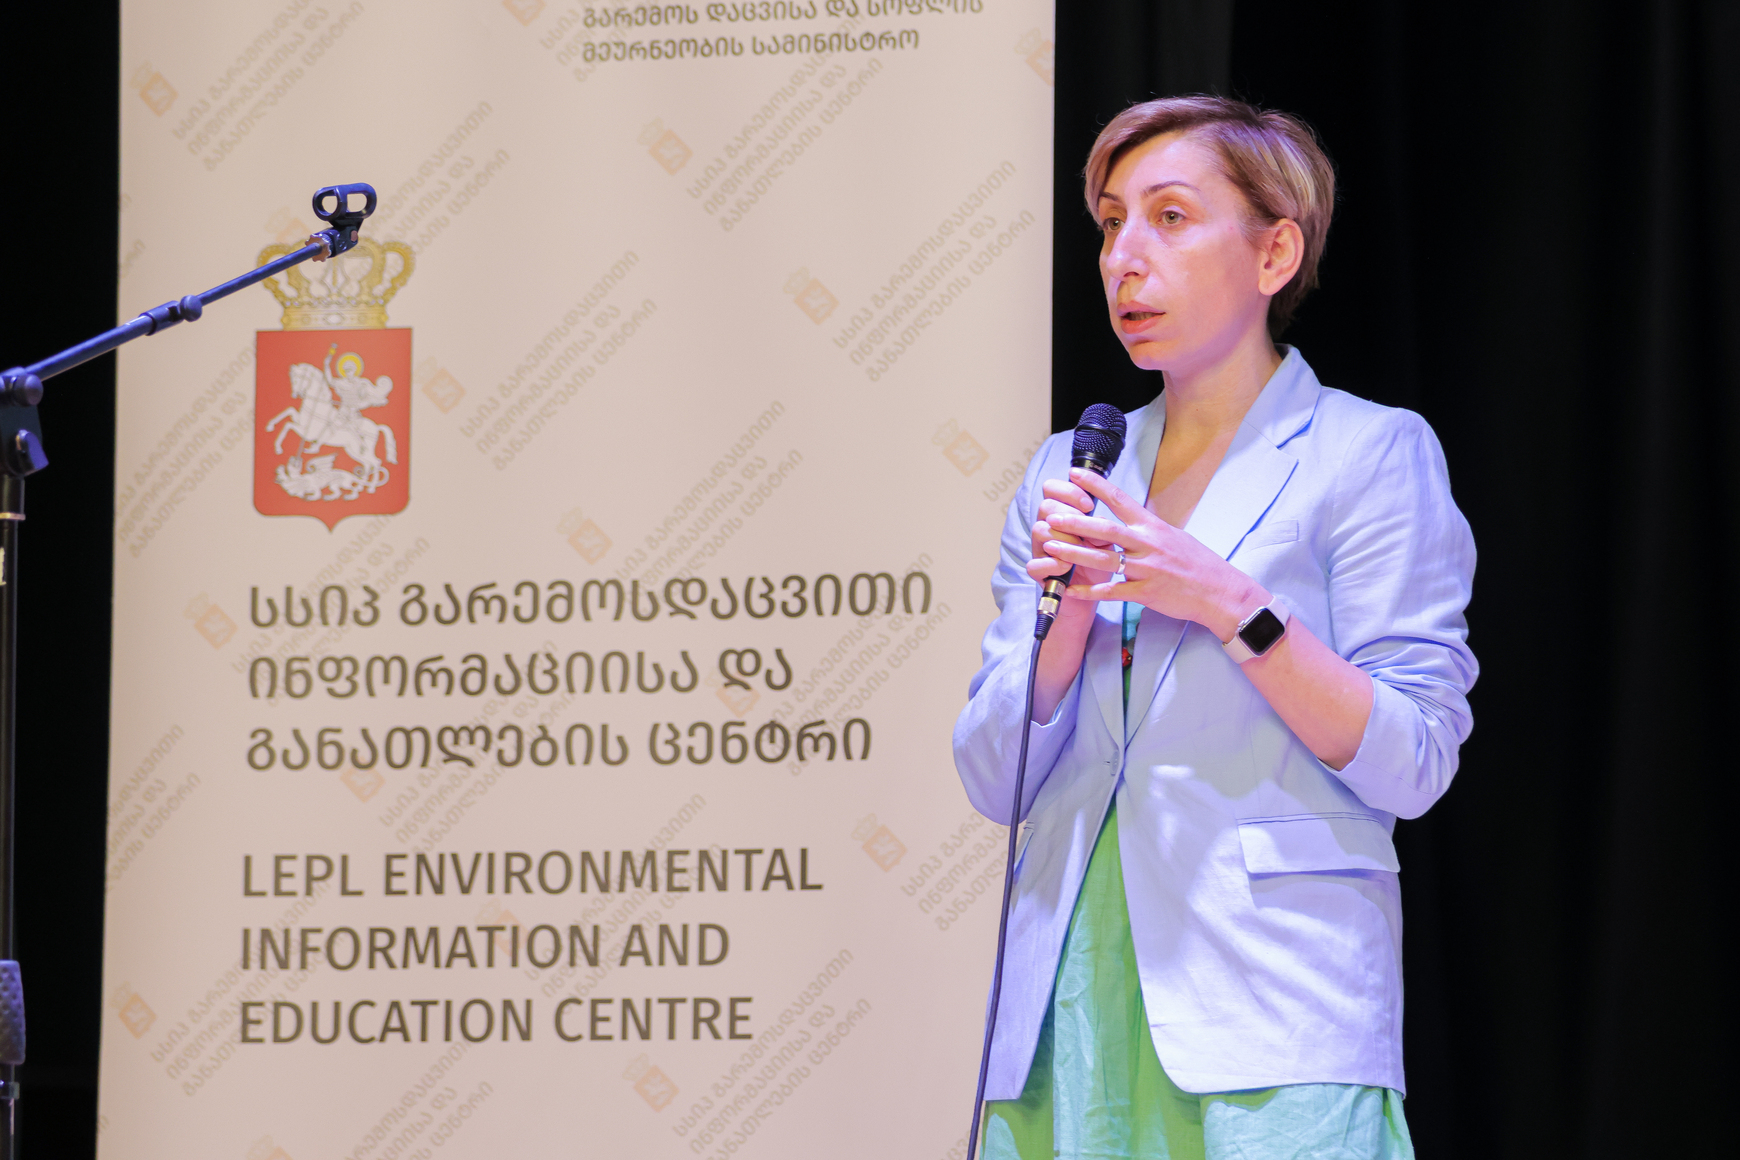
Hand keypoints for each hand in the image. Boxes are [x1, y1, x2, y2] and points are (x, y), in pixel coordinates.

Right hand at [1027, 478, 1117, 603]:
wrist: (1095, 593)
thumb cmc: (1101, 562)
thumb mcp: (1106, 539)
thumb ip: (1101, 525)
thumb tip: (1097, 517)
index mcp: (1063, 514)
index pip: (1052, 488)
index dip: (1069, 491)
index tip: (1089, 504)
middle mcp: (1048, 527)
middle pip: (1045, 506)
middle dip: (1069, 515)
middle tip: (1087, 531)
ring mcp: (1040, 549)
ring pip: (1039, 530)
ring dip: (1064, 539)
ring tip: (1081, 550)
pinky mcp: (1038, 572)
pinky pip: (1034, 563)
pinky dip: (1052, 564)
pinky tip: (1067, 567)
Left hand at [1040, 467, 1265, 640]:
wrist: (1220, 591)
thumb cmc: (1197, 563)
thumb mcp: (1173, 537)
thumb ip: (1148, 529)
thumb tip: (1131, 518)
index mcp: (1153, 527)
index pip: (1120, 499)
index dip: (1096, 485)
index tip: (1075, 473)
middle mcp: (1148, 544)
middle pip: (1106, 530)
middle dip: (1076, 523)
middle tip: (1051, 516)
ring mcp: (1147, 569)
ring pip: (1104, 560)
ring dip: (1075, 554)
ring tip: (1050, 548)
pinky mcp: (1146, 593)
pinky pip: (1112, 591)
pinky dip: (1090, 592)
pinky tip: (1071, 590)